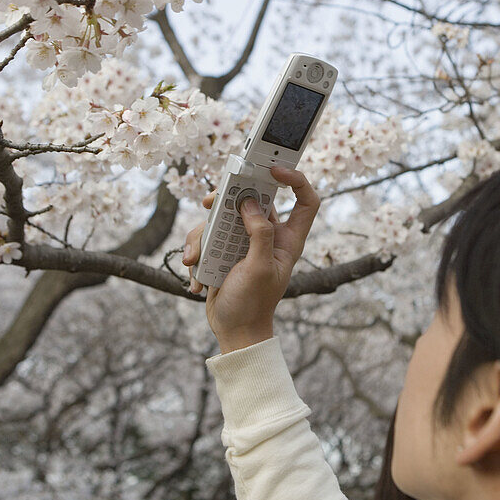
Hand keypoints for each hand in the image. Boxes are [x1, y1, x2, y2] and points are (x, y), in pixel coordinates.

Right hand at [181, 167, 320, 352]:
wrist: (233, 329)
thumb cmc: (253, 304)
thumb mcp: (259, 268)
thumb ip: (259, 233)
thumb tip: (249, 203)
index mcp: (288, 239)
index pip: (305, 200)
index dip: (295, 179)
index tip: (273, 169)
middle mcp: (268, 235)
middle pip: (253, 199)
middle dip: (229, 200)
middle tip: (211, 203)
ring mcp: (244, 241)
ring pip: (224, 217)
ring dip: (205, 235)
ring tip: (196, 258)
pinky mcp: (224, 248)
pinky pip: (208, 235)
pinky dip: (197, 250)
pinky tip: (195, 272)